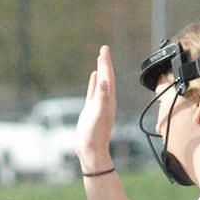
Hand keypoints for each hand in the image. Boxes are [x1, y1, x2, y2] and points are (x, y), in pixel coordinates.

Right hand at [76, 45, 116, 173]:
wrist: (90, 150)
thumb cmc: (94, 134)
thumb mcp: (98, 114)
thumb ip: (102, 98)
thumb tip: (105, 82)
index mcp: (108, 100)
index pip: (108, 77)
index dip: (106, 63)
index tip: (104, 49)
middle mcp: (106, 101)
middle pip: (107, 77)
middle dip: (105, 63)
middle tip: (104, 49)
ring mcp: (98, 105)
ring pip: (101, 83)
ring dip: (102, 71)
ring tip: (101, 60)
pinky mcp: (91, 110)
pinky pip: (94, 92)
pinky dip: (95, 83)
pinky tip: (94, 77)